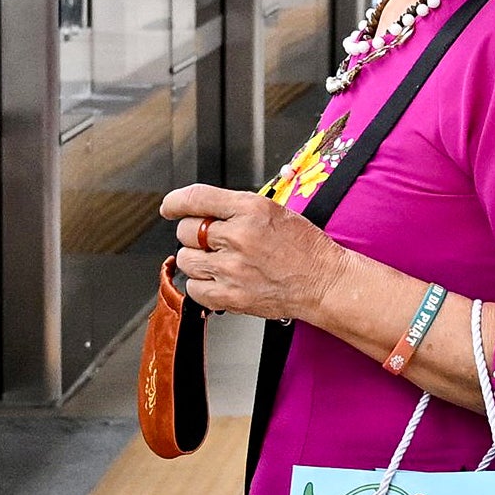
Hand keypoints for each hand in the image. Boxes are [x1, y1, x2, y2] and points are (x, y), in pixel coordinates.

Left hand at [162, 183, 342, 323]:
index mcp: (250, 208)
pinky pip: (193, 288)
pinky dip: (201, 284)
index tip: (169, 207)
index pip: (196, 198)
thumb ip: (235, 209)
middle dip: (194, 234)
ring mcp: (232, 268)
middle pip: (186, 230)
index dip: (175, 202)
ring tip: (219, 262)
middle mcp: (238, 236)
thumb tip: (199, 212)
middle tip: (214, 242)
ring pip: (185, 259)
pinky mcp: (230, 296)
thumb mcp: (273, 210)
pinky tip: (219, 280)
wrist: (325, 282)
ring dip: (197, 260)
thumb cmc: (305, 248)